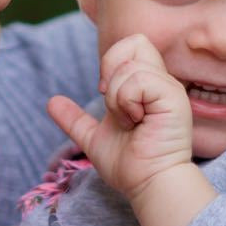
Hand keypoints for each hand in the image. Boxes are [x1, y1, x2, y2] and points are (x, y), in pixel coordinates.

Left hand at [48, 34, 194, 202]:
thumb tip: (51, 101)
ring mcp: (169, 88)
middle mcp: (162, 81)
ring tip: (129, 121)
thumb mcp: (94, 138)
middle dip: (112, 66)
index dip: (110, 61)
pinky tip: (136, 122)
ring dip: (117, 96)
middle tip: (111, 99)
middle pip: (136, 41)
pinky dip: (127, 101)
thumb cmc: (129, 165)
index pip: (132, 44)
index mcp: (148, 85)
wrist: (147, 184)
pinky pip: (140, 80)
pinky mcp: (173, 98)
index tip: (104, 93)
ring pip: (131, 65)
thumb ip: (75, 119)